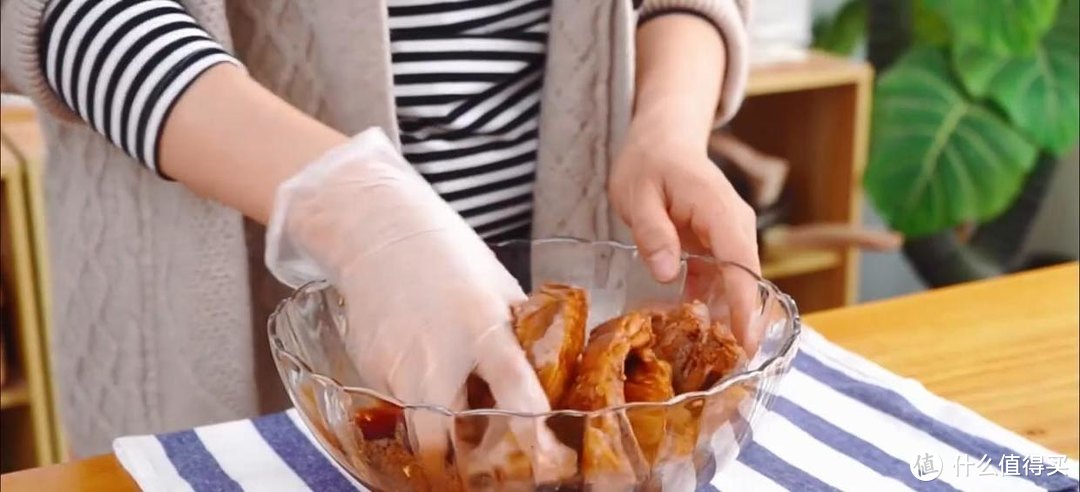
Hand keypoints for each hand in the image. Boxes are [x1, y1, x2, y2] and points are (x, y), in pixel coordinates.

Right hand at [265, 129, 568, 475]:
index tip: (544, 456)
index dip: (531, 430)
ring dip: (439, 435)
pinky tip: (422, 372)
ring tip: (455, 410)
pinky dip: (415, 405)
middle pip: (447, 439)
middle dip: (465, 457)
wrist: (378, 232)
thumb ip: (517, 336)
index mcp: (482, 329)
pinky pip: (398, 407)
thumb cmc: (448, 256)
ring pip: (419, 432)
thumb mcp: (498, 289)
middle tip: (484, 452)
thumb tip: (543, 374)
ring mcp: (398, 369)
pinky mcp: (371, 372)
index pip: (514, 389)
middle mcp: (437, 358)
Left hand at [609, 119, 761, 348]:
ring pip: (734, 284)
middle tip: (727, 370)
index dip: (744, 305)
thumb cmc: (648, 162)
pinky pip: (719, 280)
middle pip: (746, 280)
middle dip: (740, 324)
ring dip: (722, 319)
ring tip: (707, 361)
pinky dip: (707, 305)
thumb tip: (669, 272)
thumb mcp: (637, 193)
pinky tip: (688, 332)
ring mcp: (730, 235)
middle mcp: (735, 225)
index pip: (740, 262)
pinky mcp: (719, 245)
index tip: (746, 342)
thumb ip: (652, 232)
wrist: (663, 139)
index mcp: (718, 209)